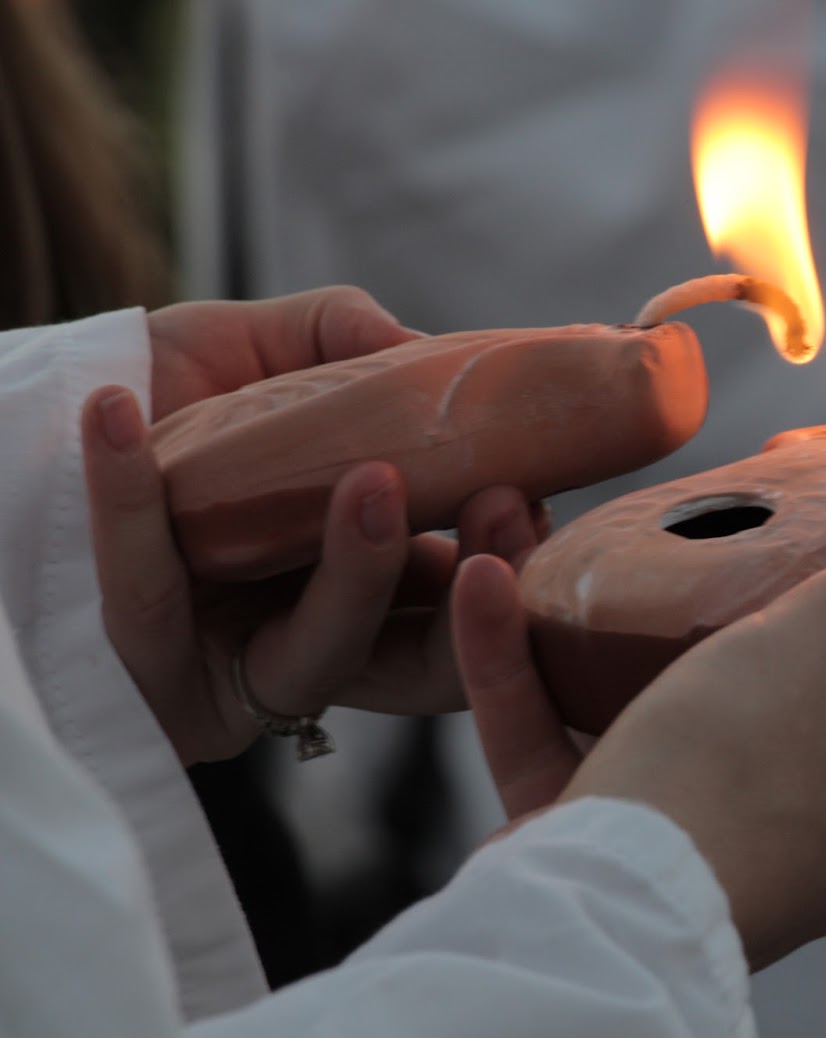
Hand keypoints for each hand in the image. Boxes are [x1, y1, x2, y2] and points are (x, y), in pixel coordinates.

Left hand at [82, 292, 548, 765]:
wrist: (21, 430)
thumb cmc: (156, 395)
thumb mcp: (251, 348)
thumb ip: (338, 332)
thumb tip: (422, 346)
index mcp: (358, 582)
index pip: (461, 603)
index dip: (509, 567)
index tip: (537, 503)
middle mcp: (311, 637)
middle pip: (425, 658)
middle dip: (475, 593)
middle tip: (507, 507)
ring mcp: (232, 670)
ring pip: (324, 650)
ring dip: (358, 570)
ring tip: (370, 477)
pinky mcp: (142, 679)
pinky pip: (140, 595)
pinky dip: (124, 501)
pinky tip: (116, 414)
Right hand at [454, 496, 825, 969]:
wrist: (606, 912)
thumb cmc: (738, 772)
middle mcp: (813, 826)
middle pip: (819, 709)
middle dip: (770, 617)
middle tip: (729, 548)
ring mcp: (709, 843)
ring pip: (670, 719)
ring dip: (620, 633)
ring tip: (593, 558)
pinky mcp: (607, 853)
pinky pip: (567, 748)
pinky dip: (528, 669)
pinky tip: (485, 589)